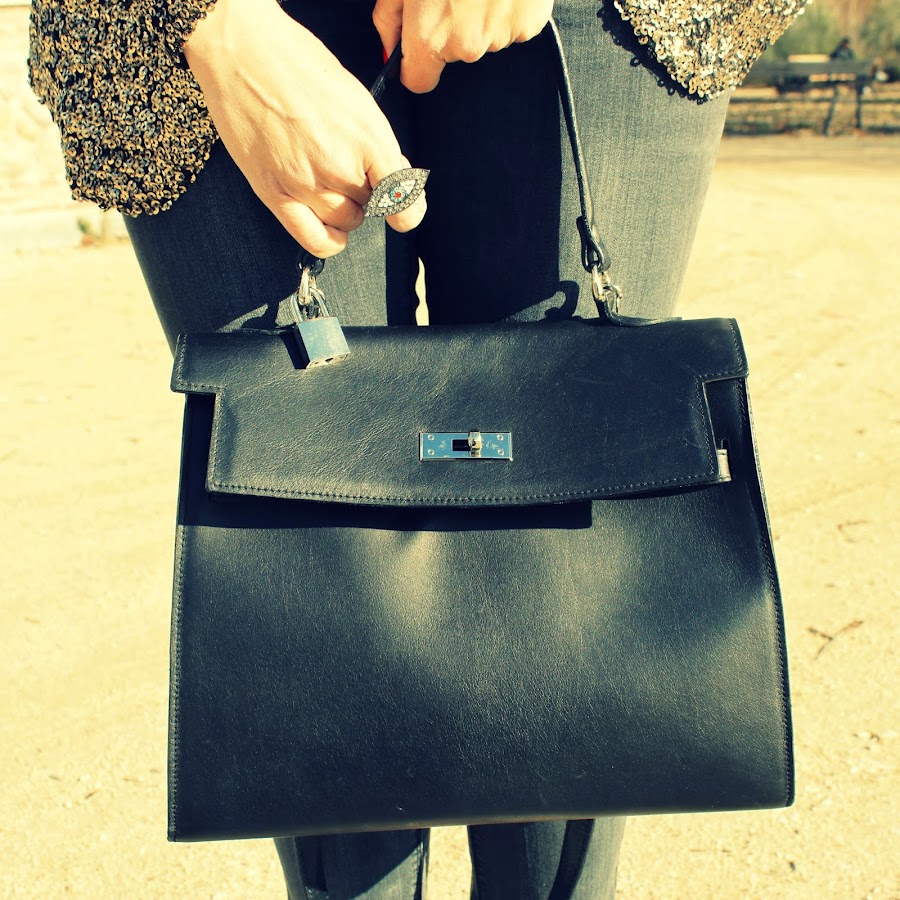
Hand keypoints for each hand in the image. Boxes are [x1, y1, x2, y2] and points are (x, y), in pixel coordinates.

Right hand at [184, 0, 424, 257]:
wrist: (243, 53)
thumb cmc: (300, 67)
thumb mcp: (357, 98)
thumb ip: (378, 144)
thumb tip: (394, 176)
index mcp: (368, 139)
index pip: (405, 202)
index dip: (408, 204)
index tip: (403, 201)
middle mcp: (340, 167)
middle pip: (373, 207)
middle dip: (368, 190)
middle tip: (348, 163)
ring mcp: (307, 185)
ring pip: (347, 223)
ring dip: (346, 209)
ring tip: (329, 178)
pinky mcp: (276, 195)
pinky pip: (316, 241)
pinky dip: (330, 240)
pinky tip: (329, 225)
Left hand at [372, 0, 552, 92]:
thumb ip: (390, 18)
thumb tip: (391, 48)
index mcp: (430, 37)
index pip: (419, 81)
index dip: (415, 63)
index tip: (416, 45)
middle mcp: (467, 47)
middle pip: (454, 53)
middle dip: (450, 28)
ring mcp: (501, 37)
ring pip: (484, 37)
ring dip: (479, 15)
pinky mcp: (529, 24)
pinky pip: (511, 24)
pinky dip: (506, 7)